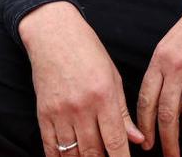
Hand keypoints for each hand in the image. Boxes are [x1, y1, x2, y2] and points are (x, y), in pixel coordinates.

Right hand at [19, 1, 145, 156]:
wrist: (54, 35)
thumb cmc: (89, 53)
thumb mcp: (113, 78)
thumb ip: (123, 112)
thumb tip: (137, 140)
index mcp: (104, 96)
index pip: (115, 140)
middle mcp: (82, 107)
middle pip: (93, 152)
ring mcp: (60, 112)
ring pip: (72, 154)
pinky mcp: (43, 114)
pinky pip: (50, 148)